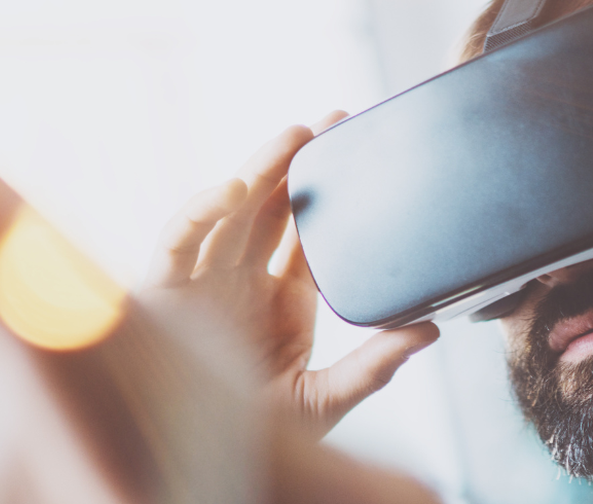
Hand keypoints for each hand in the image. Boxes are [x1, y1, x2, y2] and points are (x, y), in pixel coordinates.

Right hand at [137, 111, 439, 436]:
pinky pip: (179, 241)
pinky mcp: (162, 292)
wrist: (205, 469)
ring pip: (230, 212)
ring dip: (260, 171)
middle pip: (270, 210)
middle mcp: (242, 284)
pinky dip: (200, 211)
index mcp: (282, 303)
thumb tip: (430, 329)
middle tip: (333, 123)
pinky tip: (235, 187)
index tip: (358, 155)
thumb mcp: (324, 399)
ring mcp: (203, 283)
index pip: (308, 236)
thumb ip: (373, 365)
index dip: (331, 198)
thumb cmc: (262, 441)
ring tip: (295, 136)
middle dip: (298, 165)